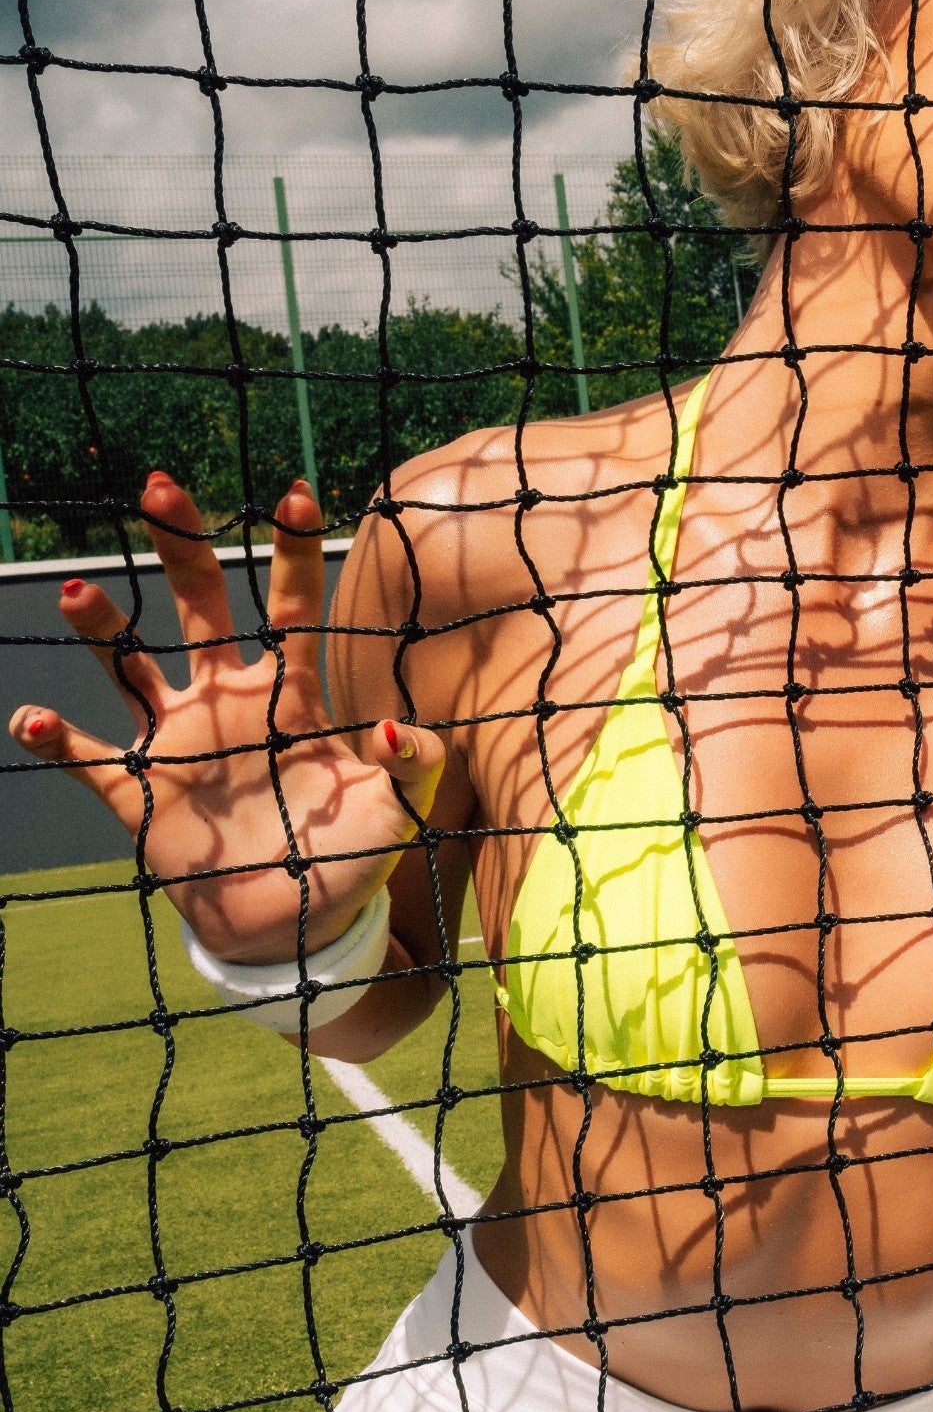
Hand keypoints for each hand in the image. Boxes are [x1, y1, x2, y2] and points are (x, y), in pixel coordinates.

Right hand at [8, 472, 444, 962]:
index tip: (294, 493)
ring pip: (132, 667)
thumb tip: (395, 728)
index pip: (292, 612)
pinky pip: (89, 761)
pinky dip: (58, 740)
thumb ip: (416, 768)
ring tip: (78, 593)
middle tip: (161, 489)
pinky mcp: (141, 794)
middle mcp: (229, 704)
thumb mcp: (400, 813)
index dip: (292, 554)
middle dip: (182, 549)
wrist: (299, 922)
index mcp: (292, 699)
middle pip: (200, 608)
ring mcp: (179, 744)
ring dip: (104, 631)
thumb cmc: (353, 854)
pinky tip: (33, 719)